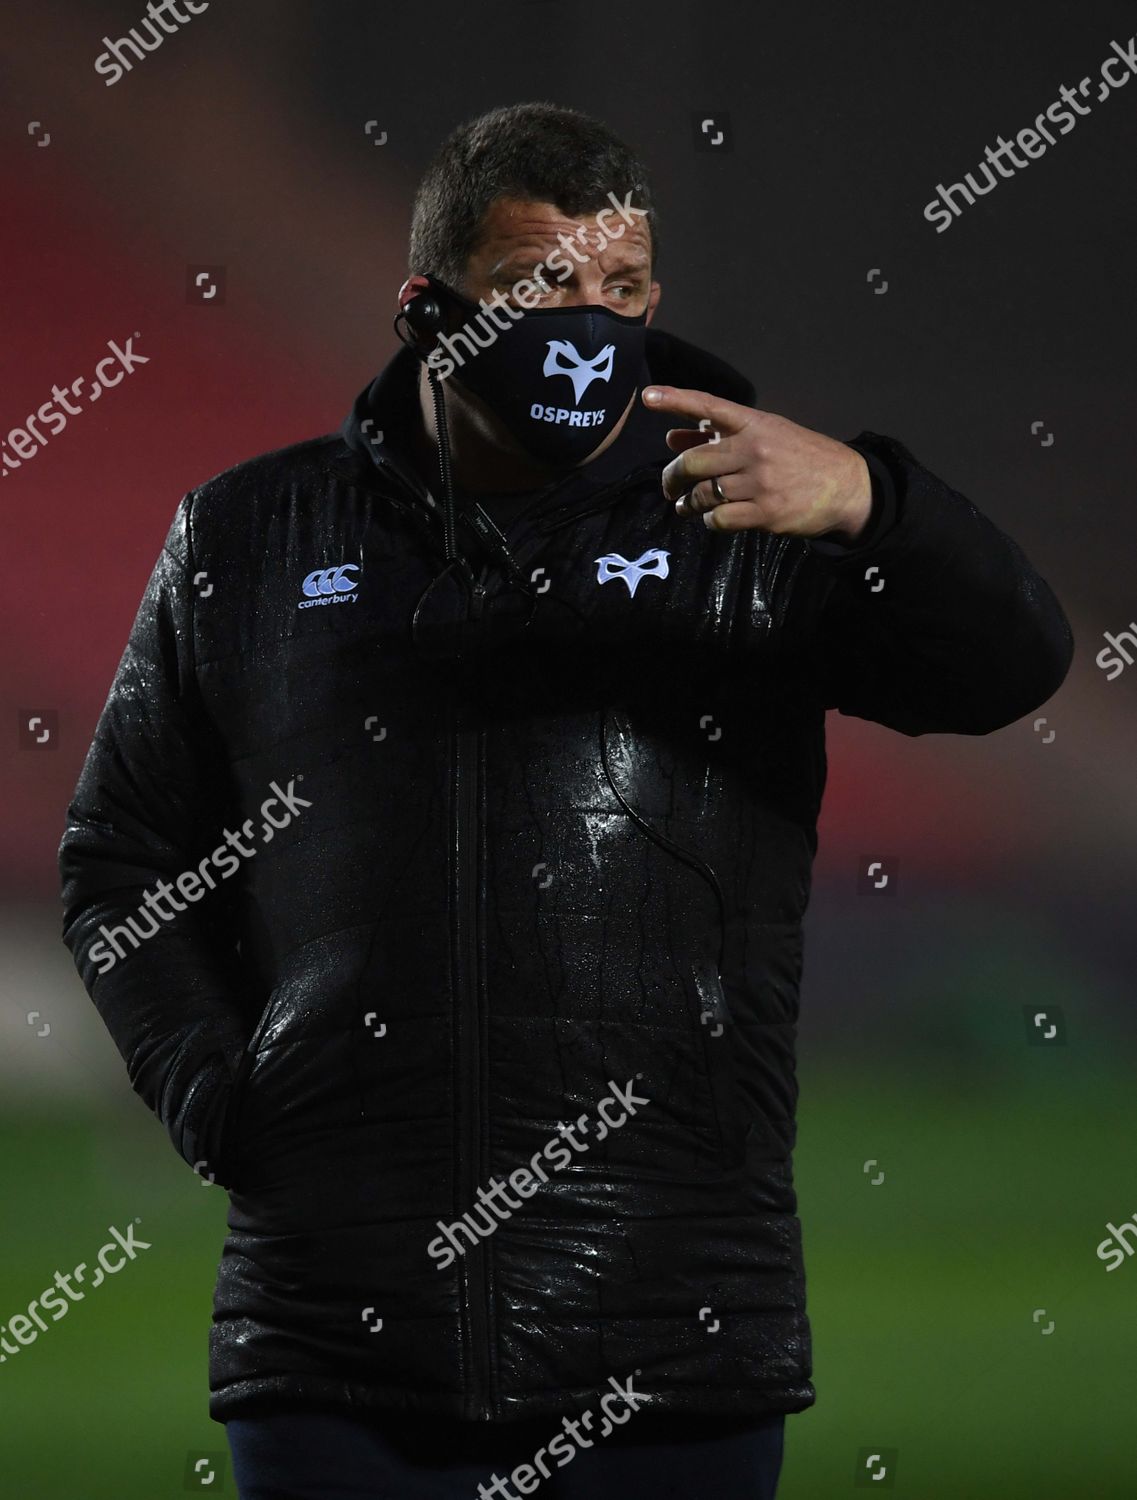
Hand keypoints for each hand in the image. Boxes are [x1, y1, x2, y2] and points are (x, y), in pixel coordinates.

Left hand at [643, 385, 872, 539]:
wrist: (847, 486)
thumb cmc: (801, 458)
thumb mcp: (766, 436)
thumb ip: (718, 436)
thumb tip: (672, 440)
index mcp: (755, 424)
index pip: (709, 406)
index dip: (675, 400)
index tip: (647, 397)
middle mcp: (755, 449)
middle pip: (693, 462)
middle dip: (673, 477)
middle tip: (669, 486)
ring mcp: (760, 482)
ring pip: (703, 494)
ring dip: (688, 504)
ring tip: (685, 506)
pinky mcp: (765, 512)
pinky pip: (719, 519)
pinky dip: (708, 520)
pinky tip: (712, 518)